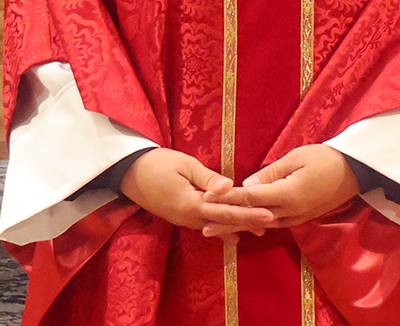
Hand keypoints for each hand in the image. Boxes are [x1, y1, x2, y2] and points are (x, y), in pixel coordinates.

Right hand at [119, 148, 274, 237]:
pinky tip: (234, 236)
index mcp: (190, 203)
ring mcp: (183, 219)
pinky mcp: (181, 217)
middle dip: (247, 222)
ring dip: (236, 225)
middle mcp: (188, 216)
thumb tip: (229, 187)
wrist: (129, 173)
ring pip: (215, 225)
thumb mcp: (185, 164)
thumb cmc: (158, 163)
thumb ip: (207, 178)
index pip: (225, 211)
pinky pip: (205, 224)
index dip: (247, 213)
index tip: (268, 212)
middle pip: (223, 221)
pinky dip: (221, 228)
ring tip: (260, 227)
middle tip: (271, 221)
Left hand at [205, 144, 359, 234]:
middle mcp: (291, 210)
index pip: (251, 198)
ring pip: (262, 224)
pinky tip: (245, 225)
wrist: (356, 171)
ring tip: (218, 229)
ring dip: (240, 225)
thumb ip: (271, 172)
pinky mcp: (302, 218)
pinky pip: (275, 223)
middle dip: (228, 221)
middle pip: (253, 217)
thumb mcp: (297, 157)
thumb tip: (247, 184)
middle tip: (203, 226)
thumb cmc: (326, 157)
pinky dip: (257, 224)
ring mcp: (298, 217)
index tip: (208, 198)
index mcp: (288, 193)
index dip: (228, 199)